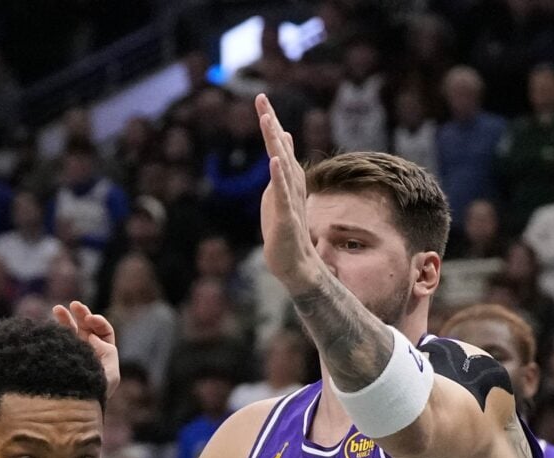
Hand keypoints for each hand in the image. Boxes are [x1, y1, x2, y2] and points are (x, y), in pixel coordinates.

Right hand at [51, 300, 119, 396]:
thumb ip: (106, 353)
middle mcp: (87, 353)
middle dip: (82, 314)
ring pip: (70, 332)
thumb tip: (92, 337)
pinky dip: (55, 332)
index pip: (103, 332)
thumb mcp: (110, 375)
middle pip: (86, 328)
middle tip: (74, 305)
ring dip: (65, 319)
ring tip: (57, 308)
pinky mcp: (57, 358)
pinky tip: (50, 326)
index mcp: (102, 355)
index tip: (90, 320)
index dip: (98, 322)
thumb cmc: (95, 394)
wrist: (74, 409)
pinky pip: (57, 342)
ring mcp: (71, 355)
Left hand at [253, 95, 322, 295]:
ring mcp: (290, 198)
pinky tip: (274, 160)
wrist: (293, 262)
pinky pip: (283, 192)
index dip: (270, 123)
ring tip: (268, 121)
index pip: (277, 145)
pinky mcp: (287, 215)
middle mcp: (292, 182)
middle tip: (260, 99)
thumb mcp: (277, 195)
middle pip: (280, 148)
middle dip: (270, 123)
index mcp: (287, 177)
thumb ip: (279, 172)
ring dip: (275, 143)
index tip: (261, 100)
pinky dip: (279, 176)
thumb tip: (278, 149)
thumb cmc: (282, 228)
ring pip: (283, 165)